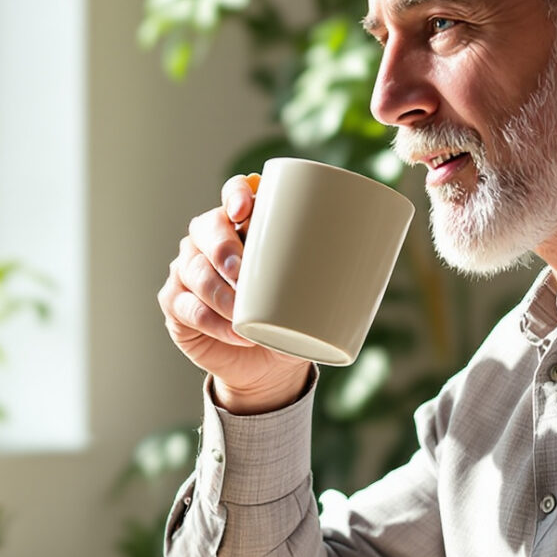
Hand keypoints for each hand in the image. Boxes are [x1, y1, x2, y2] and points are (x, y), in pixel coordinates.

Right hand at [158, 174, 311, 413]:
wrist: (268, 363)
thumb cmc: (290, 314)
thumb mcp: (310, 287)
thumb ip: (329, 264)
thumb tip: (380, 252)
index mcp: (241, 223)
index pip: (234, 193)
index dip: (236, 194)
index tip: (247, 208)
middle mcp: (208, 240)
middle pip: (206, 229)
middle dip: (223, 248)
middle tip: (243, 270)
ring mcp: (188, 271)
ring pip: (194, 271)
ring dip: (219, 292)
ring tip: (242, 312)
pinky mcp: (176, 305)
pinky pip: (186, 308)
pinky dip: (211, 320)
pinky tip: (232, 328)